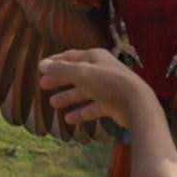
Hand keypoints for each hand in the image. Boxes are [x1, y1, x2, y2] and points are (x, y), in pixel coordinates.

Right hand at [38, 49, 155, 129]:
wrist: (136, 103)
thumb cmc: (108, 83)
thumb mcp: (81, 73)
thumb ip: (61, 70)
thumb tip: (41, 65)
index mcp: (95, 58)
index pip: (71, 56)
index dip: (56, 61)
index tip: (41, 67)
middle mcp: (101, 71)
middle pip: (76, 75)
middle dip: (60, 80)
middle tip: (43, 85)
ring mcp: (107, 88)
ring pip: (84, 92)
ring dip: (68, 97)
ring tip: (53, 103)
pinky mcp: (112, 104)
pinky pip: (93, 108)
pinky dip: (81, 112)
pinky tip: (68, 119)